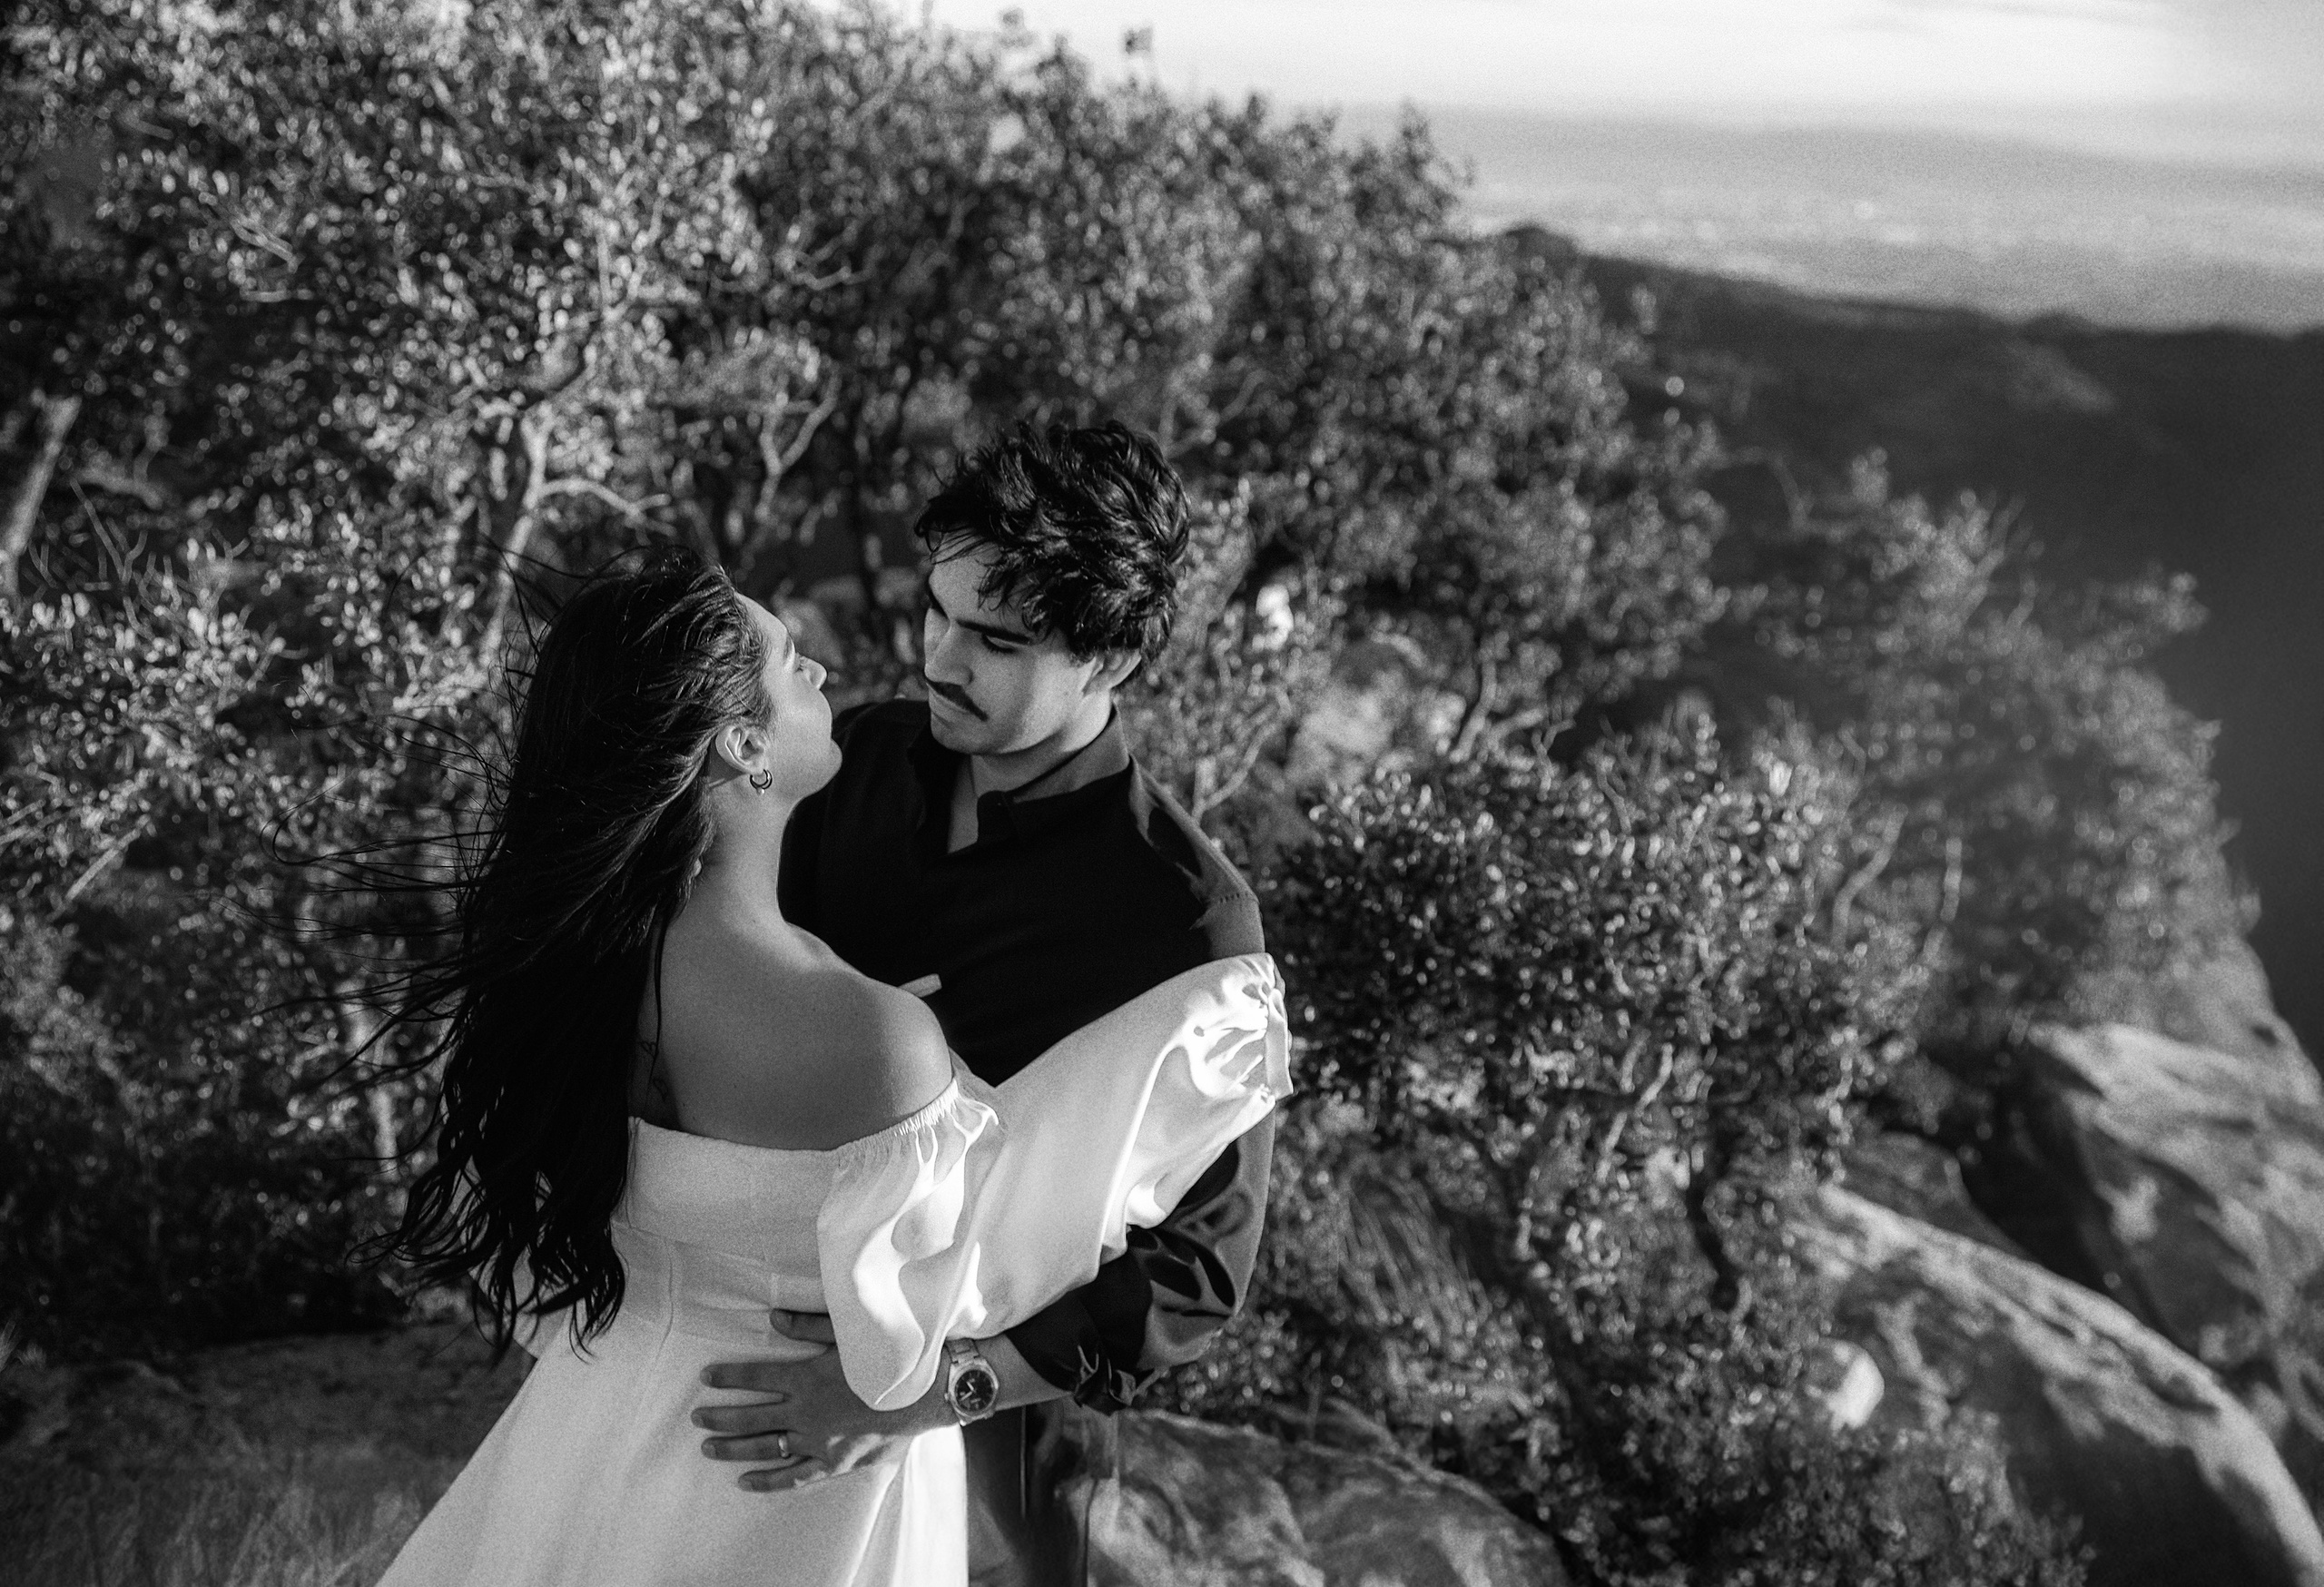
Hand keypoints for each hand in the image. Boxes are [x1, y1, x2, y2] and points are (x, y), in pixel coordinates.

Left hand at [692, 1309, 951, 1492]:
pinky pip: (793, 1476)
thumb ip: (807, 1325)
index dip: (728, 1376)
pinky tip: (745, 1482)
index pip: (755, 1375)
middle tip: (696, 1417)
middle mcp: (805, 1411)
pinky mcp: (832, 1461)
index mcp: (806, 1376)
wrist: (924, 1393)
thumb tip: (772, 1318)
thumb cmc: (887, 1357)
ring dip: (733, 1447)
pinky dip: (768, 1481)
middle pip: (751, 1415)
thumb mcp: (847, 1333)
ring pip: (766, 1447)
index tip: (705, 1378)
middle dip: (720, 1416)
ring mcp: (817, 1440)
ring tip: (707, 1447)